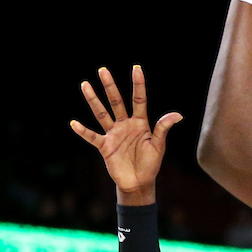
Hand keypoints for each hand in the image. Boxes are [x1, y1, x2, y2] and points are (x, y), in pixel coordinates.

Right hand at [70, 65, 181, 205]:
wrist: (138, 183)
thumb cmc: (150, 164)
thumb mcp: (158, 146)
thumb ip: (163, 129)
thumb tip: (178, 115)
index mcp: (140, 123)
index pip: (139, 99)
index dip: (138, 84)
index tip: (136, 68)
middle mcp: (125, 124)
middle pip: (116, 101)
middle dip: (110, 86)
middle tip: (102, 70)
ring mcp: (114, 134)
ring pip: (101, 113)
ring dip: (93, 100)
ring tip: (85, 85)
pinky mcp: (105, 146)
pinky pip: (92, 136)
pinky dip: (83, 131)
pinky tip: (74, 123)